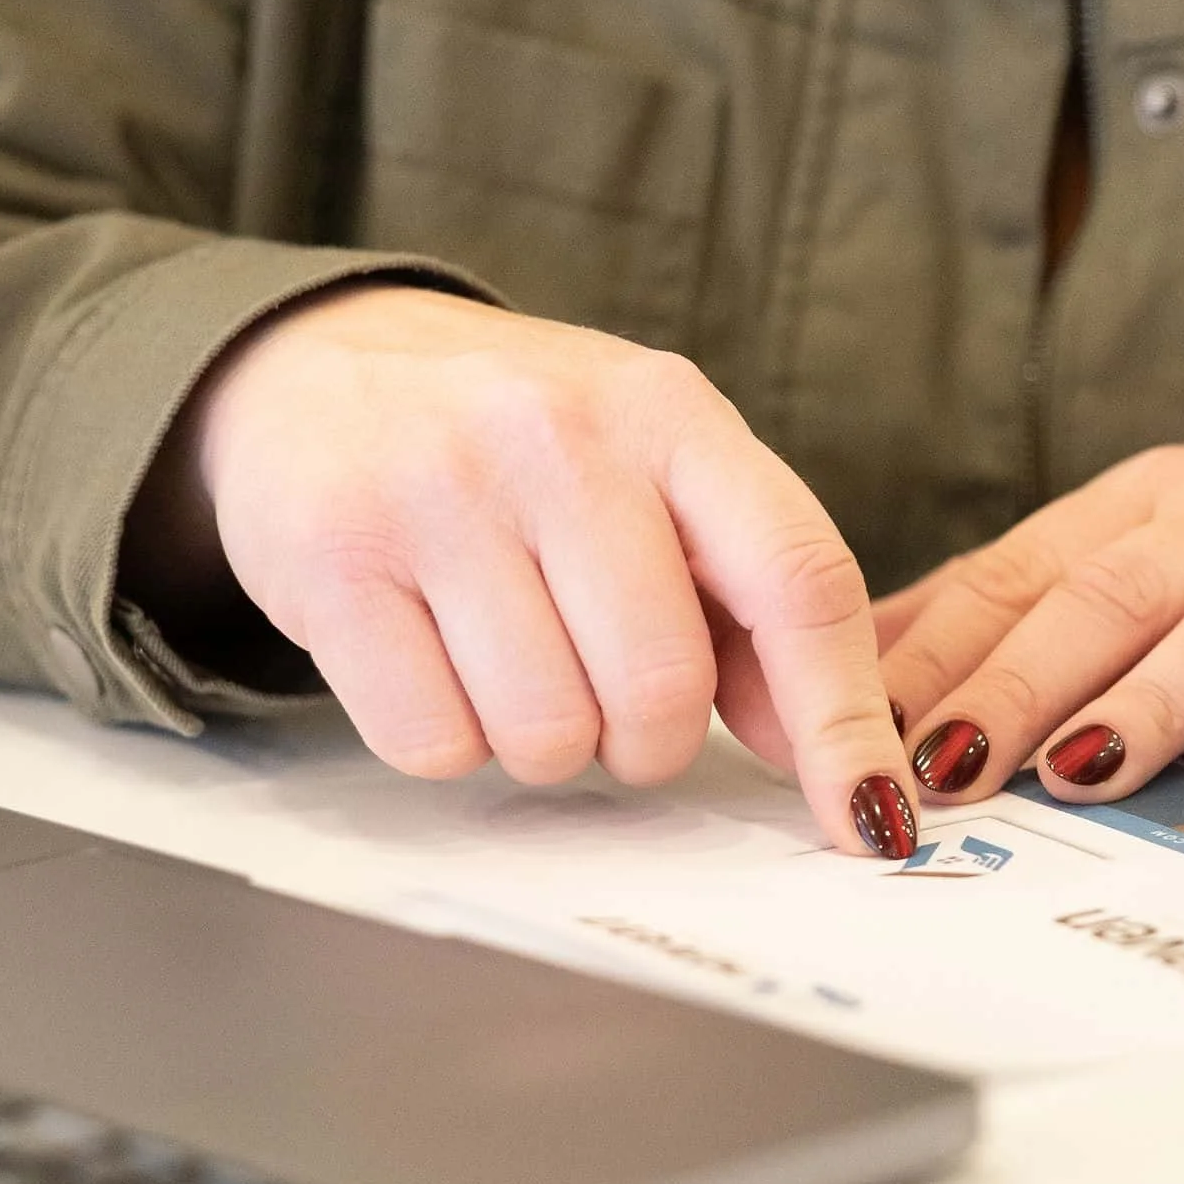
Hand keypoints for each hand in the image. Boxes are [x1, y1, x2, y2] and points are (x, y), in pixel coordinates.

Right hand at [122, 287, 917, 854]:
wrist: (312, 364)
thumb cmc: (515, 449)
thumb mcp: (652, 478)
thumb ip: (751, 607)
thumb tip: (837, 762)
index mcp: (667, 412)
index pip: (800, 581)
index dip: (844, 721)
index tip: (871, 818)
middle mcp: (556, 436)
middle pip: (662, 693)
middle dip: (644, 742)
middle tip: (602, 693)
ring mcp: (435, 491)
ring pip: (547, 737)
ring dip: (542, 744)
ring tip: (510, 661)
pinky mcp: (332, 559)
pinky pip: (435, 743)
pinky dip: (446, 738)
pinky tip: (431, 658)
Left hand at [875, 422, 1183, 805]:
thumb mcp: (1163, 548)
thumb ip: (1028, 605)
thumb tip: (864, 660)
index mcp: (1149, 507)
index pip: (1018, 578)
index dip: (934, 654)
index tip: (854, 732)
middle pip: (1107, 597)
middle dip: (1015, 684)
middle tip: (943, 770)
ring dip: (1156, 698)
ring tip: (1088, 770)